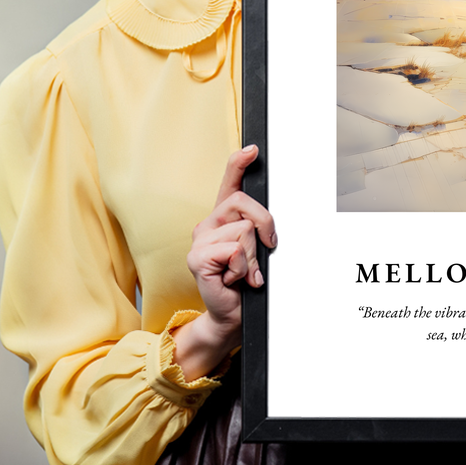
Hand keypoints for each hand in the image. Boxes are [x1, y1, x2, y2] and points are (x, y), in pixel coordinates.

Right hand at [172, 145, 276, 379]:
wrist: (232, 314)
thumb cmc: (246, 281)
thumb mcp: (257, 249)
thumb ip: (258, 229)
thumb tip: (268, 222)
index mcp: (223, 218)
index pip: (229, 183)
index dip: (239, 163)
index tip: (253, 150)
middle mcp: (208, 224)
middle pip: (244, 203)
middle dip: (265, 225)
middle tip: (266, 249)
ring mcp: (199, 240)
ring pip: (244, 230)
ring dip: (253, 256)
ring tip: (245, 272)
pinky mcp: (197, 258)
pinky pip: (234, 250)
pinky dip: (243, 268)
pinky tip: (234, 279)